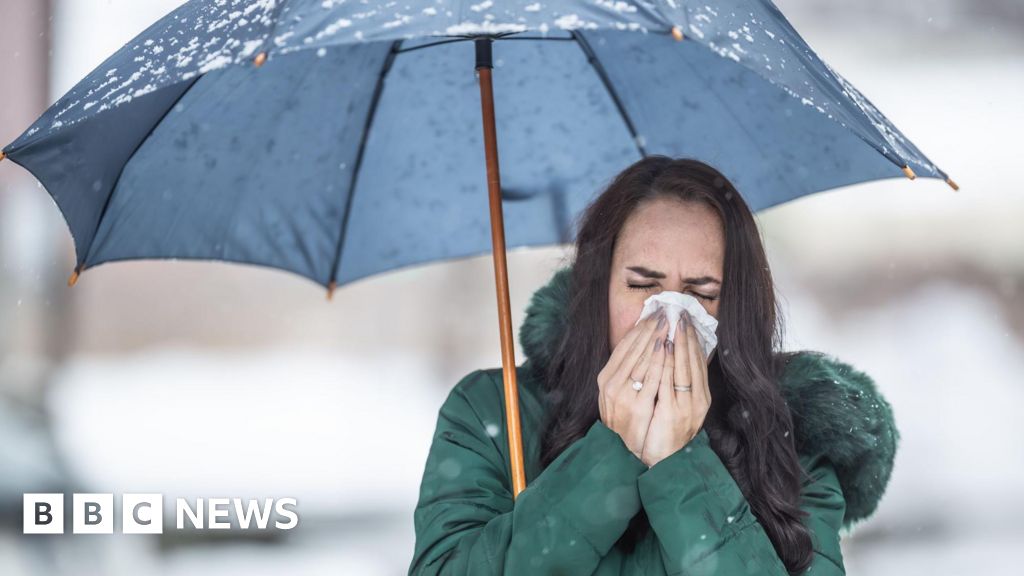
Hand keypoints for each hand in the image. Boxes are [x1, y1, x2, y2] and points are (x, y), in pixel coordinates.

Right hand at [597, 306, 670, 459]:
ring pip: (642, 359)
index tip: (653, 314)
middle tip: (665, 312)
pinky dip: (660, 361)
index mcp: (606, 377)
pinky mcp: (638, 405)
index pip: (623, 346)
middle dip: (650, 329)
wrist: (623, 450)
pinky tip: (668, 348)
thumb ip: (626, 371)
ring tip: (669, 323)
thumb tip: (641, 345)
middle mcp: (610, 384)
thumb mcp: (618, 392)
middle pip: (633, 349)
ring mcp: (623, 395)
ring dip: (656, 339)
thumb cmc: (624, 418)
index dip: (639, 329)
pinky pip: (651, 378)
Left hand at [640, 310, 711, 467]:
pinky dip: (668, 362)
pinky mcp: (672, 413)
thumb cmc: (668, 432)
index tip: (686, 320)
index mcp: (701, 397)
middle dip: (686, 336)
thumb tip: (680, 358)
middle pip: (693, 362)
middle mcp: (698, 401)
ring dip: (678, 344)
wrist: (664, 462)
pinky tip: (665, 347)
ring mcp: (686, 407)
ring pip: (684, 368)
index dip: (693, 340)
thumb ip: (681, 384)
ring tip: (673, 323)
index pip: (699, 363)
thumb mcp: (680, 406)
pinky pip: (670, 382)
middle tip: (680, 313)